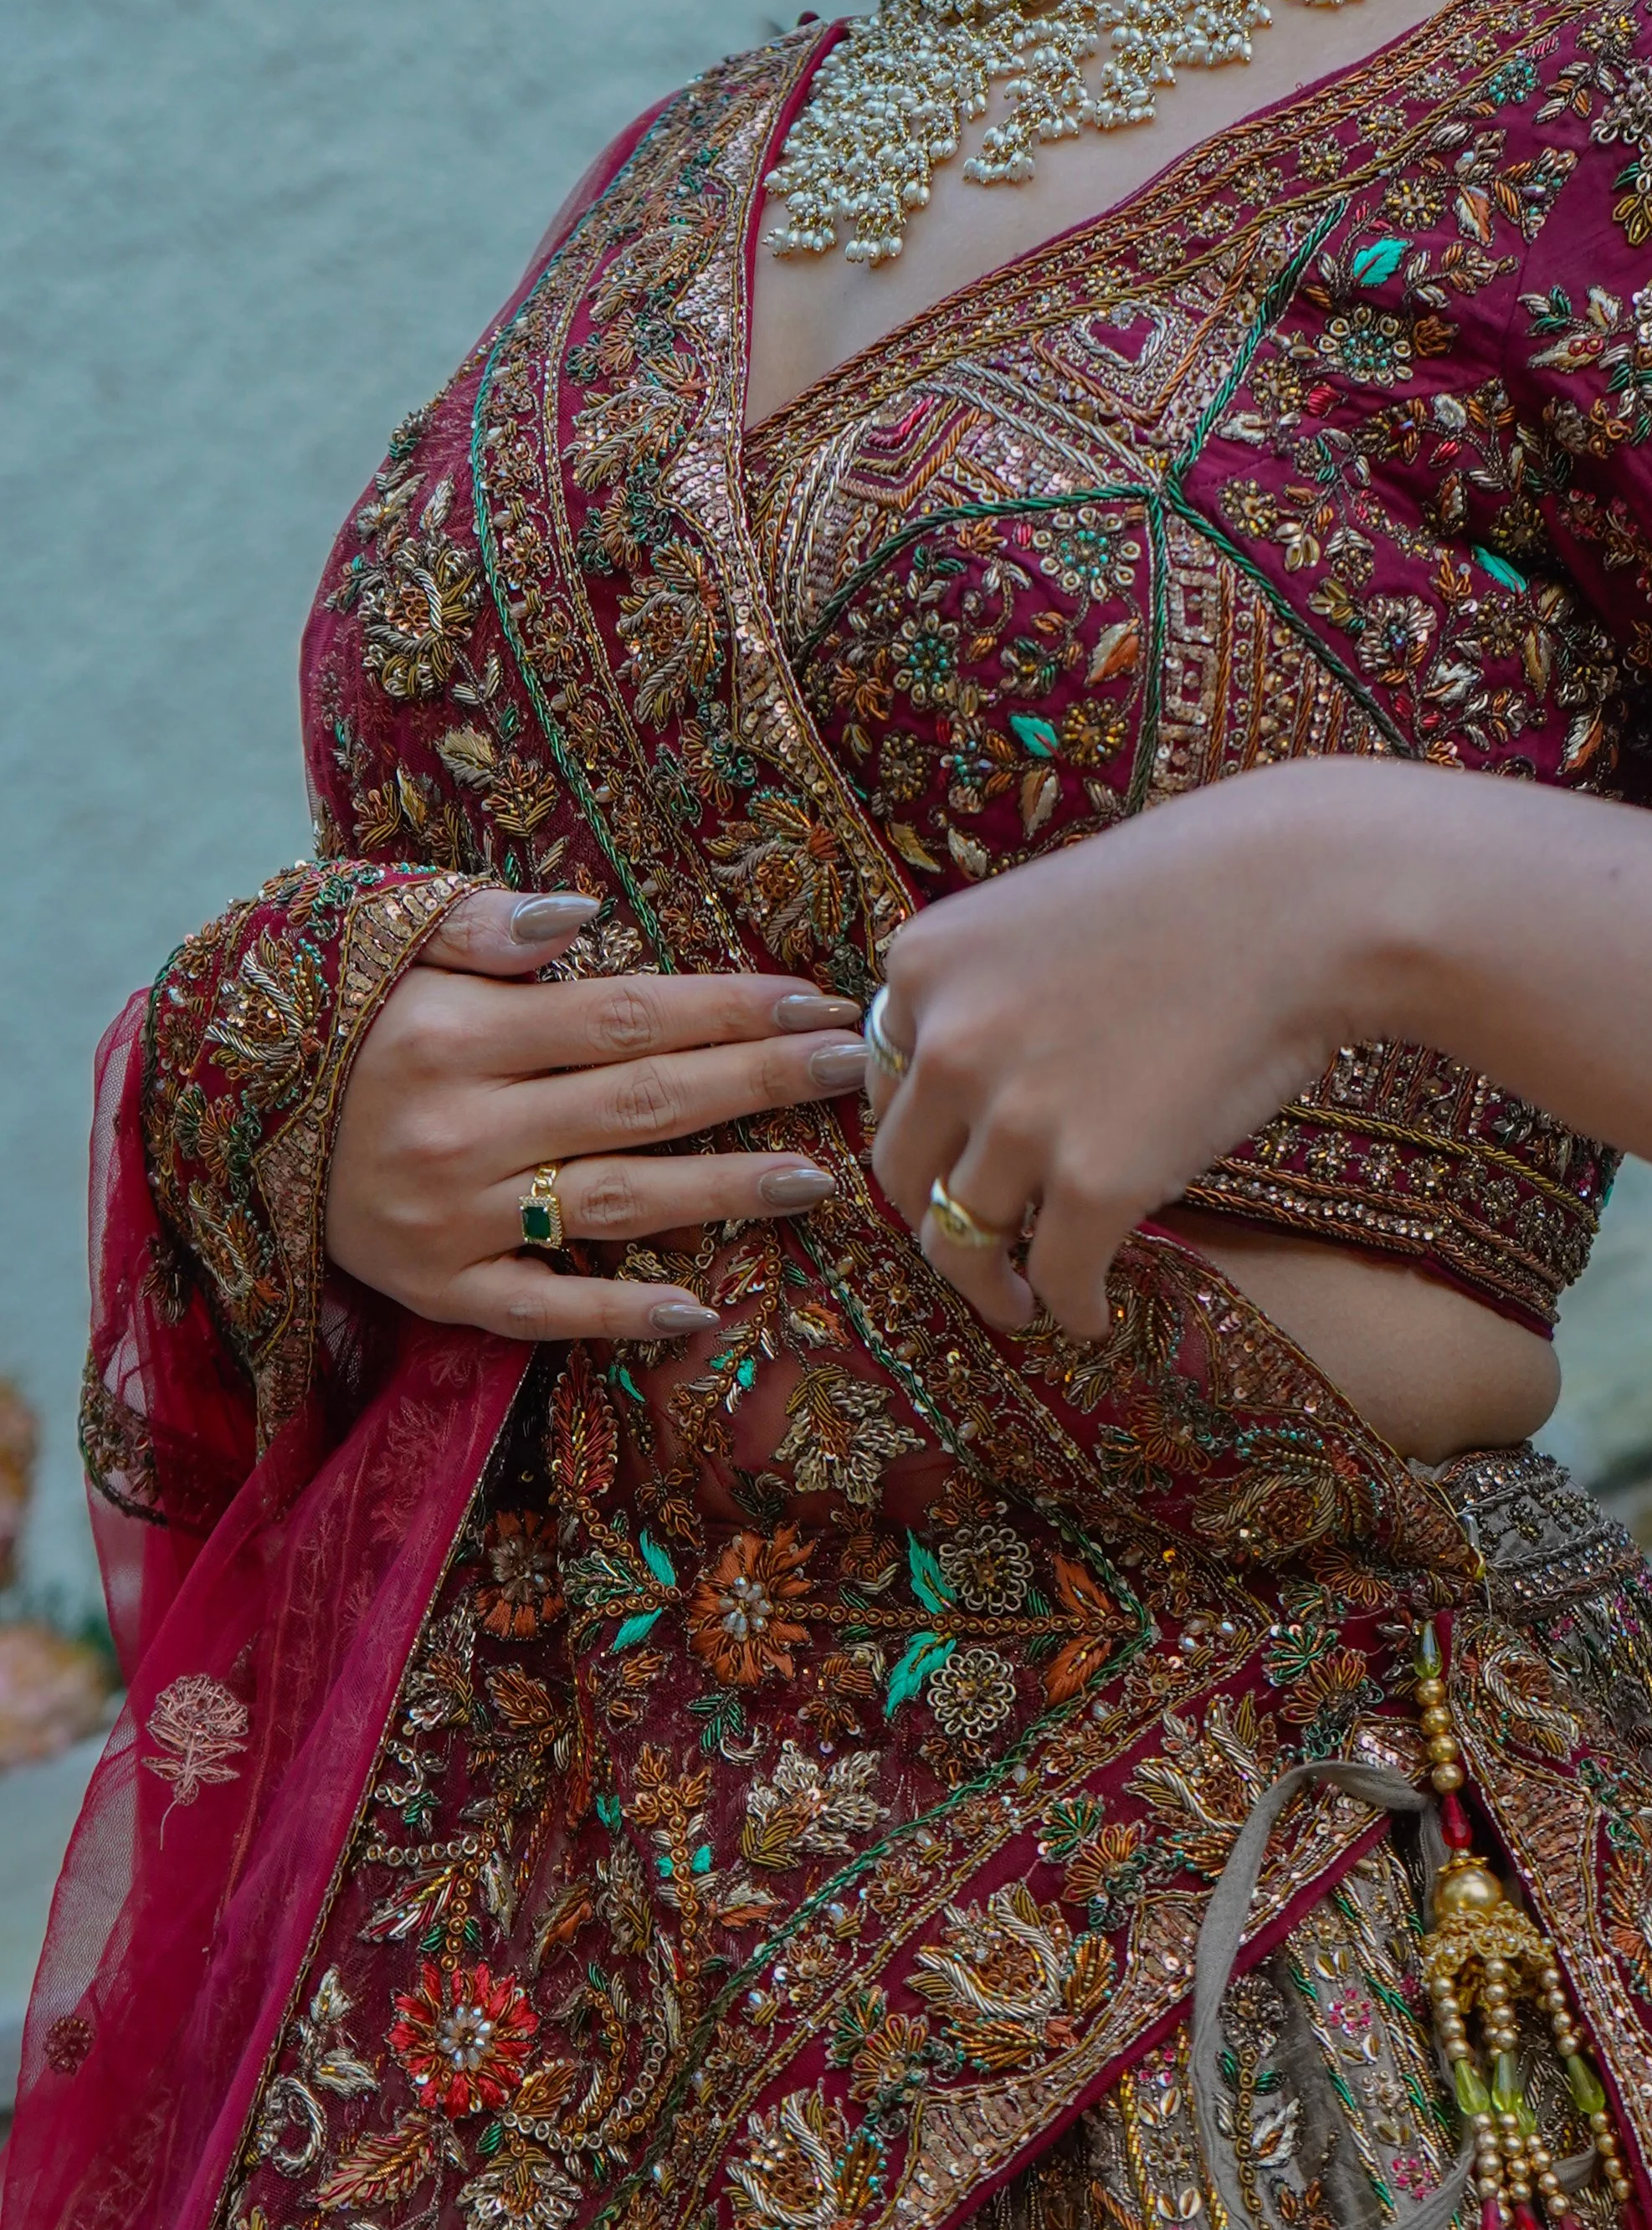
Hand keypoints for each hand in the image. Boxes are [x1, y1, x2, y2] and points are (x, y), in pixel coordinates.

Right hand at [327, 887, 868, 1341]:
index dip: (730, 1008)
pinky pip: (540, 1309)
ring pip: (615, 1204)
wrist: (217, 1125)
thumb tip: (584, 917)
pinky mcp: (434, 1289)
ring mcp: (449, 1217)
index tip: (816, 999)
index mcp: (455, 1032)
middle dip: (761, 1082)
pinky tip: (699, 1306)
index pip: (626, 1015)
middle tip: (856, 1066)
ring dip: (725, 1191)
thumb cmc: (335, 1022)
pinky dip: (617, 1312)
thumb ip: (483, 925)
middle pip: (644, 1102)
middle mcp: (458, 1126)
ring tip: (818, 1176)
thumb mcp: (383, 945)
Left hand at [868, 767, 1374, 1336]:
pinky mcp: (1095, 1183)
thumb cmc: (1202, 888)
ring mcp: (1016, 1120)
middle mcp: (948, 1045)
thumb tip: (988, 1079)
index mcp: (924, 966)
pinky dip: (1070, 1308)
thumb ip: (995, 988)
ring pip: (962, 1242)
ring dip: (990, 1283)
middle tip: (974, 1245)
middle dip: (933, 1217)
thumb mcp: (1046, 911)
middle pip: (903, 1174)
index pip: (884, 1083)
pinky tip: (1092, 1315)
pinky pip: (1058, 1278)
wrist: (1307, 902)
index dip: (924, 1133)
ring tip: (1021, 1301)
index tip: (953, 1163)